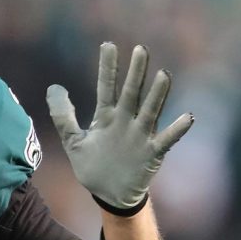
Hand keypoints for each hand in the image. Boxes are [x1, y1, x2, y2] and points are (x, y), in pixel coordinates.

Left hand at [46, 42, 193, 209]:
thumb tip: (53, 87)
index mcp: (106, 117)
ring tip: (164, 74)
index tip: (108, 44)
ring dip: (157, 94)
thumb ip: (62, 116)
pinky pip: (166, 139)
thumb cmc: (93, 166)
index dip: (107, 67)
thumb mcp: (73, 140)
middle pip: (130, 93)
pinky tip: (187, 117)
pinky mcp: (151, 153)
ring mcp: (140, 135)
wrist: (109, 194)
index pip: (106, 87)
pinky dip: (176, 129)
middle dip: (135, 72)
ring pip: (149, 110)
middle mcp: (125, 121)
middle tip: (140, 49)